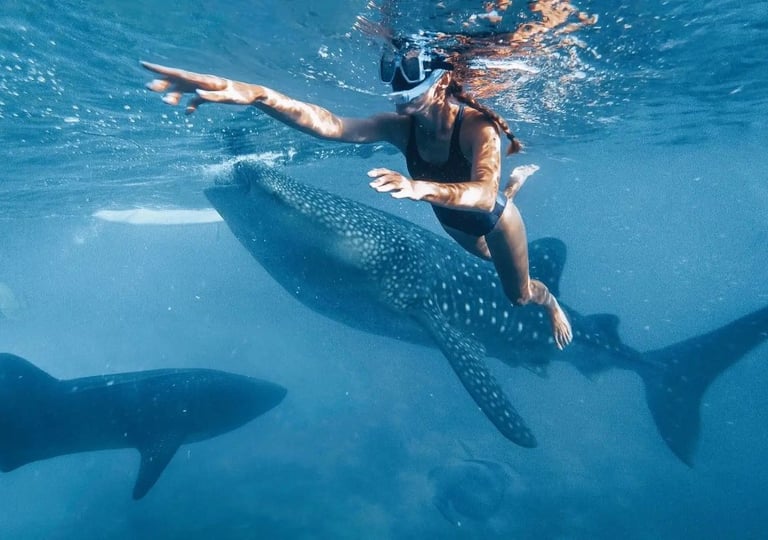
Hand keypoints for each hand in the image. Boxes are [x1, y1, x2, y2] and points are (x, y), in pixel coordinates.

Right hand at [141, 61, 263, 113]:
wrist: (253, 94)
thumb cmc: (242, 95)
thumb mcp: (229, 97)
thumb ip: (213, 96)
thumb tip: (197, 94)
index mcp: (204, 80)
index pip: (178, 74)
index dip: (161, 70)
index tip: (144, 65)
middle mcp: (201, 81)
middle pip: (178, 81)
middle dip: (163, 83)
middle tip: (148, 87)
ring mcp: (204, 87)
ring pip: (185, 90)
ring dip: (174, 95)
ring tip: (166, 102)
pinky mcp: (210, 94)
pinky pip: (196, 99)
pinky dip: (191, 105)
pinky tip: (187, 113)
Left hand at [367, 168, 420, 199]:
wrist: (419, 189)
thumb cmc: (403, 184)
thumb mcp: (393, 178)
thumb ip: (383, 175)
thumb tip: (370, 171)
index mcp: (395, 175)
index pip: (385, 171)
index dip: (377, 172)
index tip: (368, 174)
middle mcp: (399, 178)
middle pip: (388, 178)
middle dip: (379, 181)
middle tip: (370, 185)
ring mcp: (404, 185)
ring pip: (394, 185)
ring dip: (385, 187)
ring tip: (377, 190)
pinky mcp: (408, 192)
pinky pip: (403, 193)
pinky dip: (397, 194)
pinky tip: (392, 196)